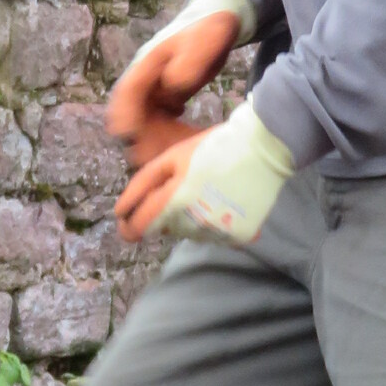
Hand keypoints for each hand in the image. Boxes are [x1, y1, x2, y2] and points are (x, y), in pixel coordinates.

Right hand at [106, 0, 251, 154]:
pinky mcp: (166, 100)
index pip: (127, 91)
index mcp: (148, 63)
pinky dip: (171, 137)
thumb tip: (173, 85)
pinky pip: (162, 124)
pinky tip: (189, 143)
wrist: (216, 22)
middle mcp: (146, 80)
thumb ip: (191, 60)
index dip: (124, 114)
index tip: (127, 135)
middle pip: (133, 114)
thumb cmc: (210, 28)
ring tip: (179, 154)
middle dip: (142, 137)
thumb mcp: (206, 39)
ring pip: (147, 124)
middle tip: (159, 157)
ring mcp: (155, 92)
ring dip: (157, 141)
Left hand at [116, 101, 294, 246]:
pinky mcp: (239, 237)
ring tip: (208, 191)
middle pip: (166, 229)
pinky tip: (224, 201)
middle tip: (185, 186)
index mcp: (175, 201)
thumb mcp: (171, 158)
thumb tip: (120, 213)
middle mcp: (196, 223)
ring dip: (190, 218)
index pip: (138, 227)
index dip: (127, 227)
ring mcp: (219, 233)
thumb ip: (142, 185)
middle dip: (166, 213)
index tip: (125, 221)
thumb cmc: (214, 147)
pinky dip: (213, 222)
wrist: (265, 148)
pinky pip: (213, 235)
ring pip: (189, 233)